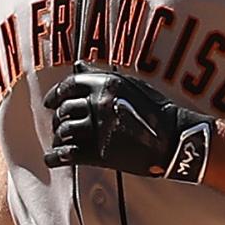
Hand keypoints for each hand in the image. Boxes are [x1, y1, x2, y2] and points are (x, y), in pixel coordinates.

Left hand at [40, 63, 213, 180]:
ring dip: (58, 138)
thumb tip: (77, 65)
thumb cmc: (155, 109)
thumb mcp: (131, 84)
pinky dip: (55, 157)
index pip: (69, 85)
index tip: (49, 103)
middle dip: (58, 119)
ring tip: (60, 141)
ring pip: (64, 132)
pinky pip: (68, 154)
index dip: (55, 95)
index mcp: (107, 84)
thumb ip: (101, 76)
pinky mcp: (101, 153)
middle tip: (59, 125)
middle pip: (64, 110)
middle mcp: (100, 104)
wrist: (174, 139)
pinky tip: (52, 159)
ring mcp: (99, 129)